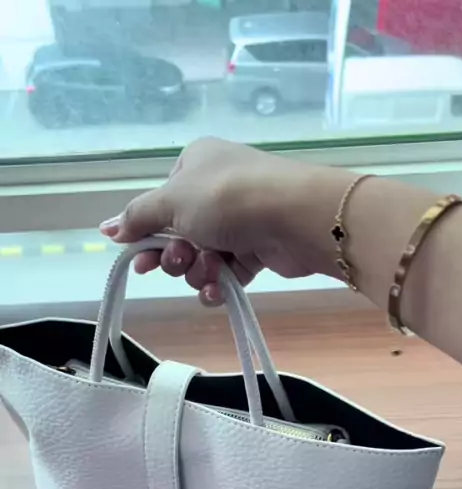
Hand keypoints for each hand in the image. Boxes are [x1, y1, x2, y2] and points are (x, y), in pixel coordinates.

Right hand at [99, 137, 340, 305]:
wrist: (295, 216)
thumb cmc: (227, 198)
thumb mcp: (172, 201)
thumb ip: (137, 217)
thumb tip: (105, 228)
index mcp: (196, 164)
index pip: (161, 203)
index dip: (147, 233)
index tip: (137, 257)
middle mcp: (217, 189)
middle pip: (179, 233)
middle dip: (174, 256)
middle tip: (176, 263)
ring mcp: (240, 220)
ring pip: (202, 256)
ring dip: (198, 271)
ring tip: (208, 271)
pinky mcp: (259, 249)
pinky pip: (227, 272)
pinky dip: (218, 284)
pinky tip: (216, 292)